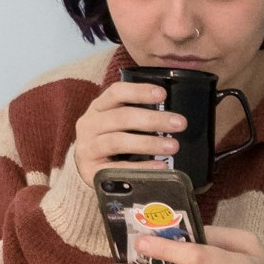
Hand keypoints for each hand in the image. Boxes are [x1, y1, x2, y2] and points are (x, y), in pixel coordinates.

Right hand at [71, 68, 196, 180]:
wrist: (84, 169)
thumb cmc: (108, 141)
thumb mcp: (116, 124)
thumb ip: (136, 117)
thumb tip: (171, 116)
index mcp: (98, 108)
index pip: (116, 93)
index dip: (139, 91)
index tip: (162, 94)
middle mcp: (89, 125)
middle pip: (121, 117)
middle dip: (153, 119)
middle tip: (179, 123)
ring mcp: (87, 148)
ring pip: (118, 141)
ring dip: (148, 143)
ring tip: (173, 146)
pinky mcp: (91, 171)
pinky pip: (118, 169)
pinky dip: (141, 168)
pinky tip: (160, 167)